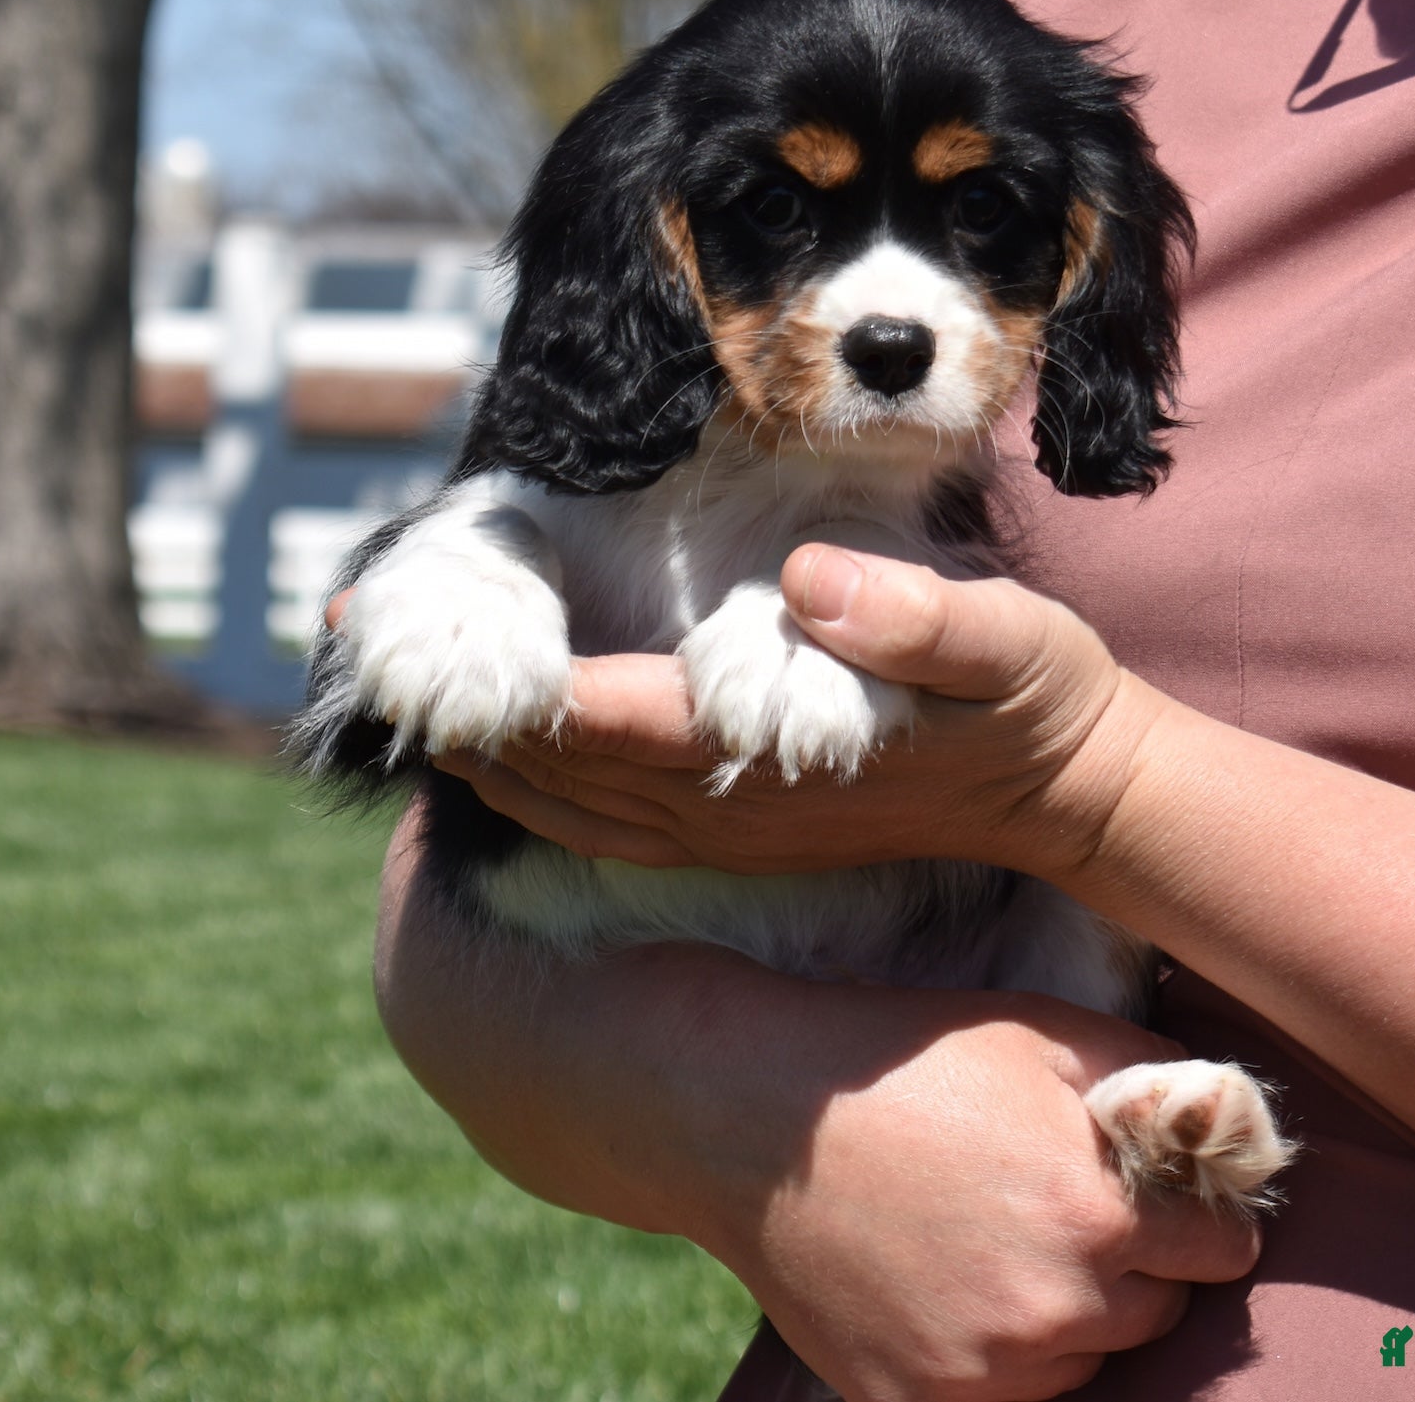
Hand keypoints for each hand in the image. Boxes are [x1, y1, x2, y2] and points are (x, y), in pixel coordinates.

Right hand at [374, 807, 1260, 1401]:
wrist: (755, 1112)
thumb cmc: (905, 1056)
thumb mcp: (1039, 1030)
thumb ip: (1152, 1076)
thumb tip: (1229, 1117)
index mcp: (1100, 1215)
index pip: (1224, 1248)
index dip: (1197, 1207)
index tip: (1159, 1183)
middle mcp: (1054, 1311)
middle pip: (1159, 1313)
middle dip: (1136, 1261)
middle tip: (1062, 1197)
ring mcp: (982, 1372)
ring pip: (1085, 1361)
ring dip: (1069, 1311)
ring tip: (997, 1231)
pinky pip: (1002, 1396)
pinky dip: (995, 1350)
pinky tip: (947, 1276)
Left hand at [387, 544, 1161, 881]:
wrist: (1063, 789)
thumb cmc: (1031, 700)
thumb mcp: (1001, 642)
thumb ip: (914, 619)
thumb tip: (807, 583)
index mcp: (762, 755)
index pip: (598, 722)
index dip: (491, 685)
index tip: (396, 642)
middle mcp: (725, 808)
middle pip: (555, 775)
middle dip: (450, 717)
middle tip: (351, 652)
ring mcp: (726, 831)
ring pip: (567, 809)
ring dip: (478, 759)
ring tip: (401, 701)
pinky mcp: (736, 831)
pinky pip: (604, 821)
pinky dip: (536, 788)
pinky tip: (503, 755)